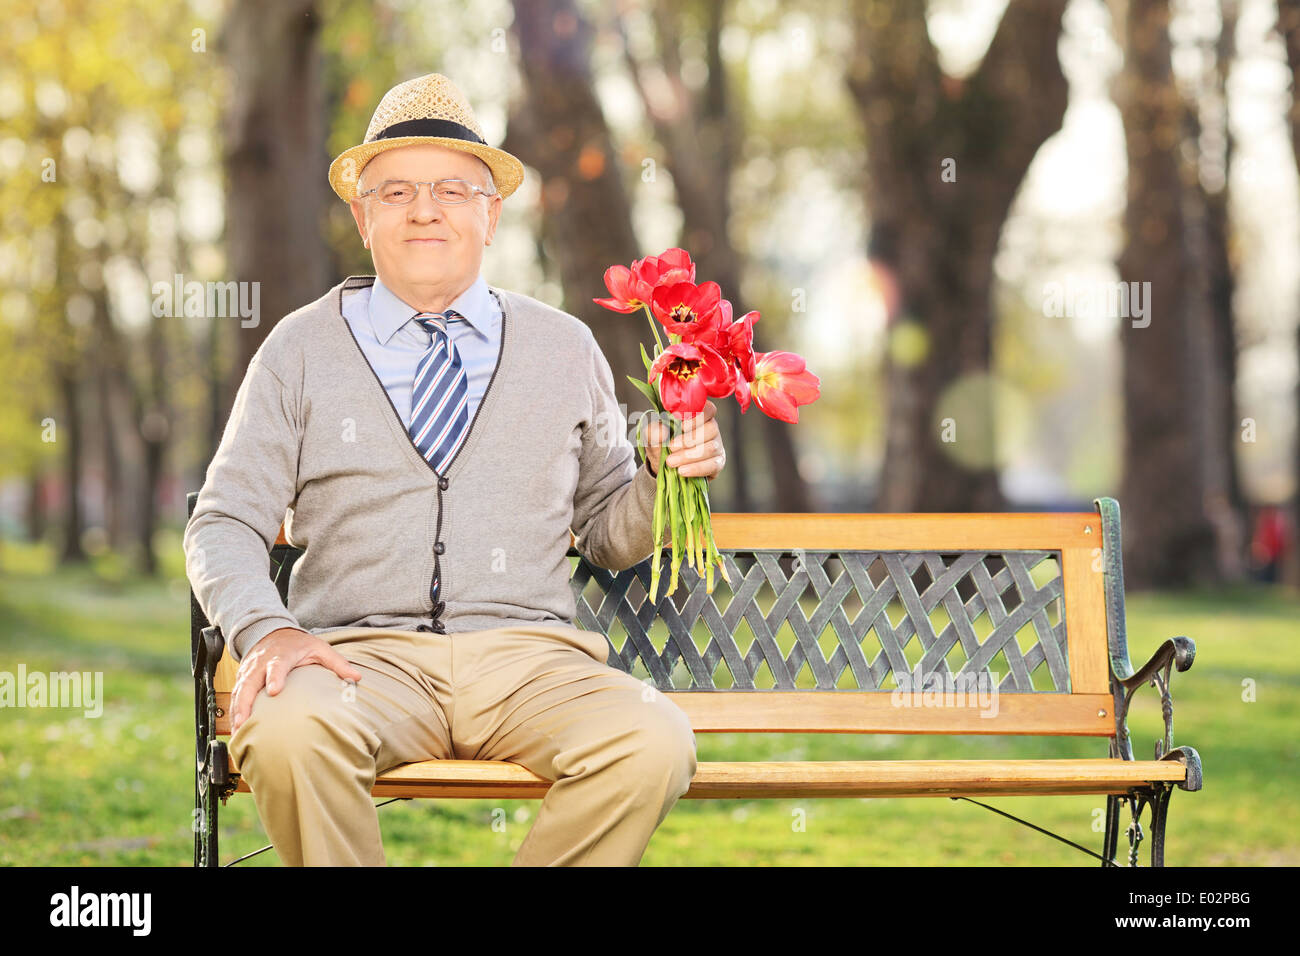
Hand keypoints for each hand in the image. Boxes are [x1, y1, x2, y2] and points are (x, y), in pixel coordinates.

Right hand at [229, 627, 362, 733]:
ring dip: (236, 710)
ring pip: (239, 691)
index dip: (275, 677)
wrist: (272, 633)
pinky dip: (233, 711)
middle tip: (245, 720)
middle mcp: (261, 663)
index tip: (274, 690)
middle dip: (246, 701)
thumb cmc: (299, 644)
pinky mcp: (243, 679)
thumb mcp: (319, 648)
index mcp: (281, 655)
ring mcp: (249, 671)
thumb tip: (357, 677)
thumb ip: (337, 663)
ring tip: (238, 730)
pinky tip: (235, 728)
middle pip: (250, 681)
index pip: (277, 665)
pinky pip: (234, 696)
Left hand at [644, 400, 726, 480]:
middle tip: (671, 447)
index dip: (696, 417)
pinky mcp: (717, 462)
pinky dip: (696, 468)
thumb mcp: (651, 436)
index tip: (679, 425)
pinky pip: (713, 465)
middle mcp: (711, 428)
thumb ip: (653, 431)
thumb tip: (662, 431)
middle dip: (689, 439)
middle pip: (711, 428)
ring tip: (671, 462)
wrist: (663, 466)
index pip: (708, 408)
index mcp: (698, 415)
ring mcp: (717, 445)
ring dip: (690, 455)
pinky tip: (682, 471)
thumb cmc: (661, 444)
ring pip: (712, 447)